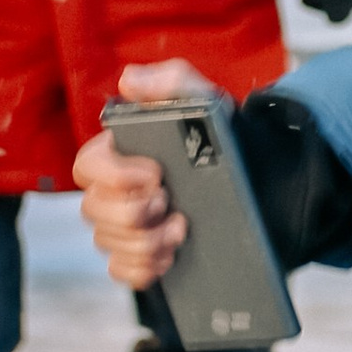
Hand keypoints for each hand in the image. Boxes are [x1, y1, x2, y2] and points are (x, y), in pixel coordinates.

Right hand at [73, 56, 210, 286]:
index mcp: (119, 154)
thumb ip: (170, 82)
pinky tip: (169, 258)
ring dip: (145, 241)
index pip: (87, 166)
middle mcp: (114, 191)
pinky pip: (122, 271)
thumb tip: (130, 81)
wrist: (263, 178)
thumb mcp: (204, 100)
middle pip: (94, 210)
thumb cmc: (224, 134)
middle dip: (134, 212)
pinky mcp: (142, 254)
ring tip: (181, 230)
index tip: (155, 174)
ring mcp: (125, 226)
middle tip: (171, 203)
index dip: (114, 175)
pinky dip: (142, 268)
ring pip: (109, 243)